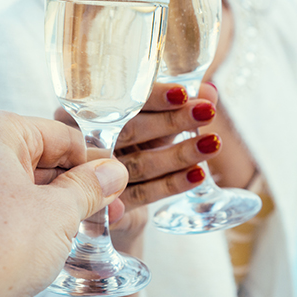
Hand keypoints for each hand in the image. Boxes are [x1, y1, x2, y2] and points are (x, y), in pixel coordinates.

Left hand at [0, 109, 127, 296]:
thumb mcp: (59, 213)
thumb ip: (89, 188)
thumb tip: (112, 173)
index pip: (60, 136)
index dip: (94, 163)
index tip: (117, 185)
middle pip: (38, 161)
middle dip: (75, 188)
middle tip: (109, 212)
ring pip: (18, 190)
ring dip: (53, 209)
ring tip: (87, 232)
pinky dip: (24, 226)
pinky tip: (50, 249)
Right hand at [54, 82, 219, 250]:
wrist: (110, 197)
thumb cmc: (133, 145)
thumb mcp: (154, 122)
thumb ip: (178, 105)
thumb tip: (210, 89)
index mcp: (88, 110)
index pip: (120, 101)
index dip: (153, 97)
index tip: (183, 93)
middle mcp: (84, 140)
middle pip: (130, 131)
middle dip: (171, 122)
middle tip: (207, 112)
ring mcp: (91, 177)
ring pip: (139, 164)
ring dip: (179, 154)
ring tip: (212, 144)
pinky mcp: (106, 206)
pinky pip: (143, 194)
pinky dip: (172, 184)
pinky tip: (198, 174)